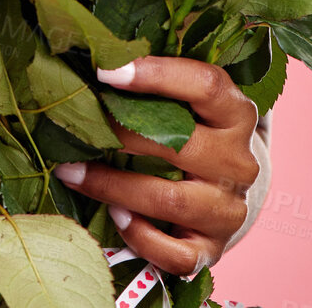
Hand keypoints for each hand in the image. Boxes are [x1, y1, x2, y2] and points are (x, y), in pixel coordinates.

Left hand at [52, 55, 261, 278]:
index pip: (205, 85)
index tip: (105, 71)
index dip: (156, 74)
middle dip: (119, 134)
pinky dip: (141, 235)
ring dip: (113, 186)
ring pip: (170, 200)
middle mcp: (239, 161)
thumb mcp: (188, 100)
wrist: (227, 186)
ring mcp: (228, 208)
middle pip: (180, 144)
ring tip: (72, 172)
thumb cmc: (194, 130)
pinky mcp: (212, 247)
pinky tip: (114, 215)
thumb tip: (98, 58)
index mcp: (235, 113)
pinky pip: (177, 253)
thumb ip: (155, 81)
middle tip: (75, 127)